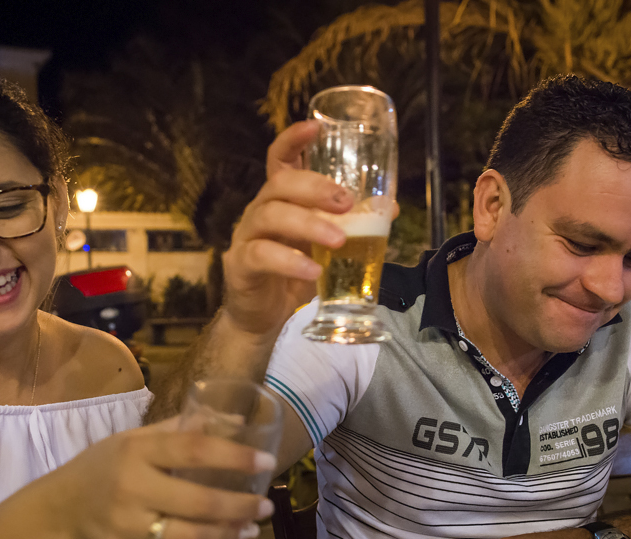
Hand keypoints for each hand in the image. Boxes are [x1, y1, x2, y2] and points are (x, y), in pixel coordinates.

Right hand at [53, 419, 275, 538]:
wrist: (65, 504)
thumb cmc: (109, 463)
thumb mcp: (138, 437)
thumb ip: (185, 429)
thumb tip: (238, 420)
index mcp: (138, 450)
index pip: (195, 450)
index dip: (235, 457)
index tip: (267, 463)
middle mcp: (131, 487)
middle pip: (197, 501)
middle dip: (240, 506)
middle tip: (267, 507)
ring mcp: (125, 524)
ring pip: (187, 537)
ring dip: (226, 535)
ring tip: (251, 528)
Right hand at [220, 121, 352, 337]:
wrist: (266, 318)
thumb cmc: (296, 275)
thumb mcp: (327, 248)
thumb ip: (353, 227)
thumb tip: (388, 208)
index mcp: (282, 199)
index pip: (280, 159)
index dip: (293, 140)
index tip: (315, 128)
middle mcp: (261, 210)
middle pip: (279, 183)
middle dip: (314, 187)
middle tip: (346, 202)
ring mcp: (247, 236)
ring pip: (271, 215)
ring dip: (308, 224)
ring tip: (338, 240)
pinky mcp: (241, 265)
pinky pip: (262, 255)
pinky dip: (290, 262)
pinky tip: (313, 272)